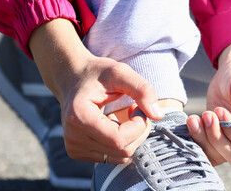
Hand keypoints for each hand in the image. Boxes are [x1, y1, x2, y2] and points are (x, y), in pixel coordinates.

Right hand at [29, 19, 164, 163]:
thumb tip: (158, 115)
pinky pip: (113, 157)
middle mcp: (72, 137)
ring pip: (120, 156)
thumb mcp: (121, 72)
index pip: (119, 139)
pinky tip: (113, 124)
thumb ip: (142, 90)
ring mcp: (74, 147)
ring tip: (123, 116)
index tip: (136, 107)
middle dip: (138, 131)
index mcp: (78, 116)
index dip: (138, 126)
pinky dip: (121, 143)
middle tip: (135, 109)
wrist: (72, 79)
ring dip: (131, 137)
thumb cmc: (97, 74)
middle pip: (123, 150)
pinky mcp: (78, 152)